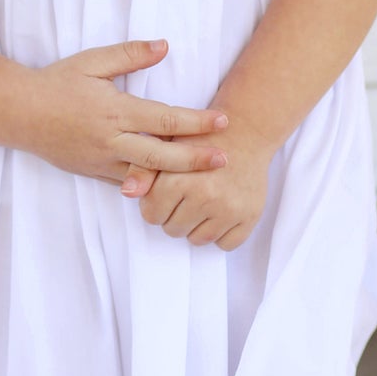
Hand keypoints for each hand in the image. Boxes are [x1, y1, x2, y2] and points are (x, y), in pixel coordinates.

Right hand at [18, 38, 229, 183]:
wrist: (18, 113)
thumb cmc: (56, 83)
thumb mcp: (92, 61)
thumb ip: (130, 54)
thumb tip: (165, 45)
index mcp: (115, 111)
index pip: (166, 120)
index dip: (198, 122)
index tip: (222, 121)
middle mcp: (112, 141)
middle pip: (163, 156)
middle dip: (197, 159)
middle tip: (225, 159)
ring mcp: (102, 161)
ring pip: (147, 176)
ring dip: (177, 178)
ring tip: (205, 179)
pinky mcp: (94, 173)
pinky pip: (128, 183)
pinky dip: (150, 186)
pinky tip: (171, 188)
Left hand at [130, 117, 272, 249]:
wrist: (245, 131)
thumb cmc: (200, 138)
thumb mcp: (165, 146)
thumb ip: (142, 170)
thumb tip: (128, 192)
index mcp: (178, 180)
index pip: (151, 216)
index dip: (156, 205)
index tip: (167, 192)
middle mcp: (204, 196)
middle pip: (173, 230)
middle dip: (175, 215)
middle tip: (188, 195)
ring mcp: (228, 209)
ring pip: (198, 240)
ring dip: (197, 226)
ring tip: (203, 202)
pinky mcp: (249, 216)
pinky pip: (226, 244)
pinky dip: (221, 233)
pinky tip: (220, 212)